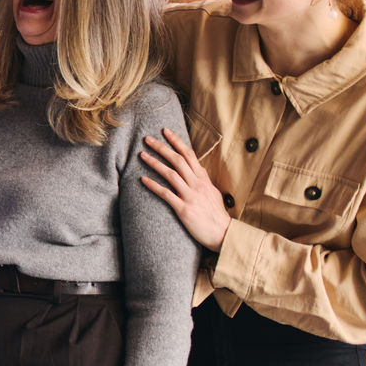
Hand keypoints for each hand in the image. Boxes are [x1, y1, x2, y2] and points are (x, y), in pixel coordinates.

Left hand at [139, 128, 231, 251]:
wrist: (224, 233)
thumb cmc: (217, 214)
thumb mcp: (213, 192)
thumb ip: (203, 181)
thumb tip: (196, 170)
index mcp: (203, 179)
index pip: (189, 154)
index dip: (176, 142)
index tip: (165, 131)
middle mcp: (197, 184)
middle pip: (178, 160)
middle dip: (162, 148)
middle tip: (147, 139)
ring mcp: (190, 196)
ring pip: (170, 174)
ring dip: (155, 163)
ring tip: (141, 155)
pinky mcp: (184, 209)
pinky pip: (166, 194)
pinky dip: (153, 186)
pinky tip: (142, 179)